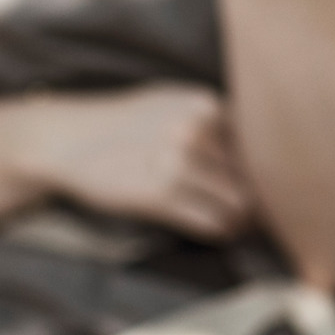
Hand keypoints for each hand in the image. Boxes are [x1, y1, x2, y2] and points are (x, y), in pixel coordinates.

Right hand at [34, 83, 253, 242]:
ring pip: (240, 205)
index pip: (261, 146)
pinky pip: (215, 223)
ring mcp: (177, 160)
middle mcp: (195, 127)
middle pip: (255, 178)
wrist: (67, 139)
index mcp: (205, 102)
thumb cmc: (125, 124)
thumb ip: (215, 121)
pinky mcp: (159, 194)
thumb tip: (266, 155)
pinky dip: (220, 231)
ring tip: (230, 222)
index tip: (258, 187)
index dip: (264, 171)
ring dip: (239, 220)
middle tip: (249, 214)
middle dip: (254, 199)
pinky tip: (213, 228)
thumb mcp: (173, 102)